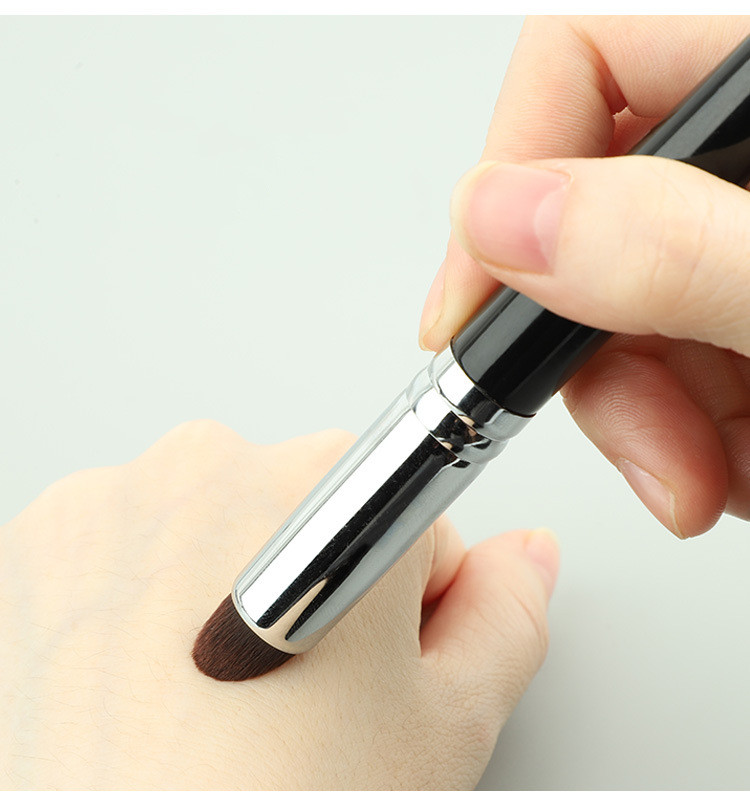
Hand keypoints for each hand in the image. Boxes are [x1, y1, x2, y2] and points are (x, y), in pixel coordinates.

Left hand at [0, 421, 557, 788]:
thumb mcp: (444, 725)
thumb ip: (507, 615)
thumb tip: (527, 555)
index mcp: (321, 485)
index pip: (403, 509)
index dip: (403, 595)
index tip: (367, 650)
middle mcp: (209, 466)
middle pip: (303, 509)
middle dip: (311, 586)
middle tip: (287, 693)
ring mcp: (113, 500)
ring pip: (210, 524)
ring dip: (218, 589)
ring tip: (207, 697)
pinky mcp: (38, 542)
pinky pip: (124, 549)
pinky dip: (136, 602)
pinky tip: (141, 682)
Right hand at [419, 16, 749, 538]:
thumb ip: (672, 249)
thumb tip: (500, 216)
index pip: (582, 58)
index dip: (506, 180)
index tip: (475, 307)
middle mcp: (746, 171)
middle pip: (587, 219)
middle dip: (598, 359)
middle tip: (650, 447)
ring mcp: (741, 243)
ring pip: (620, 312)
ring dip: (648, 420)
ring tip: (716, 479)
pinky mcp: (742, 311)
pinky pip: (668, 361)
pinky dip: (686, 435)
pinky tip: (739, 467)